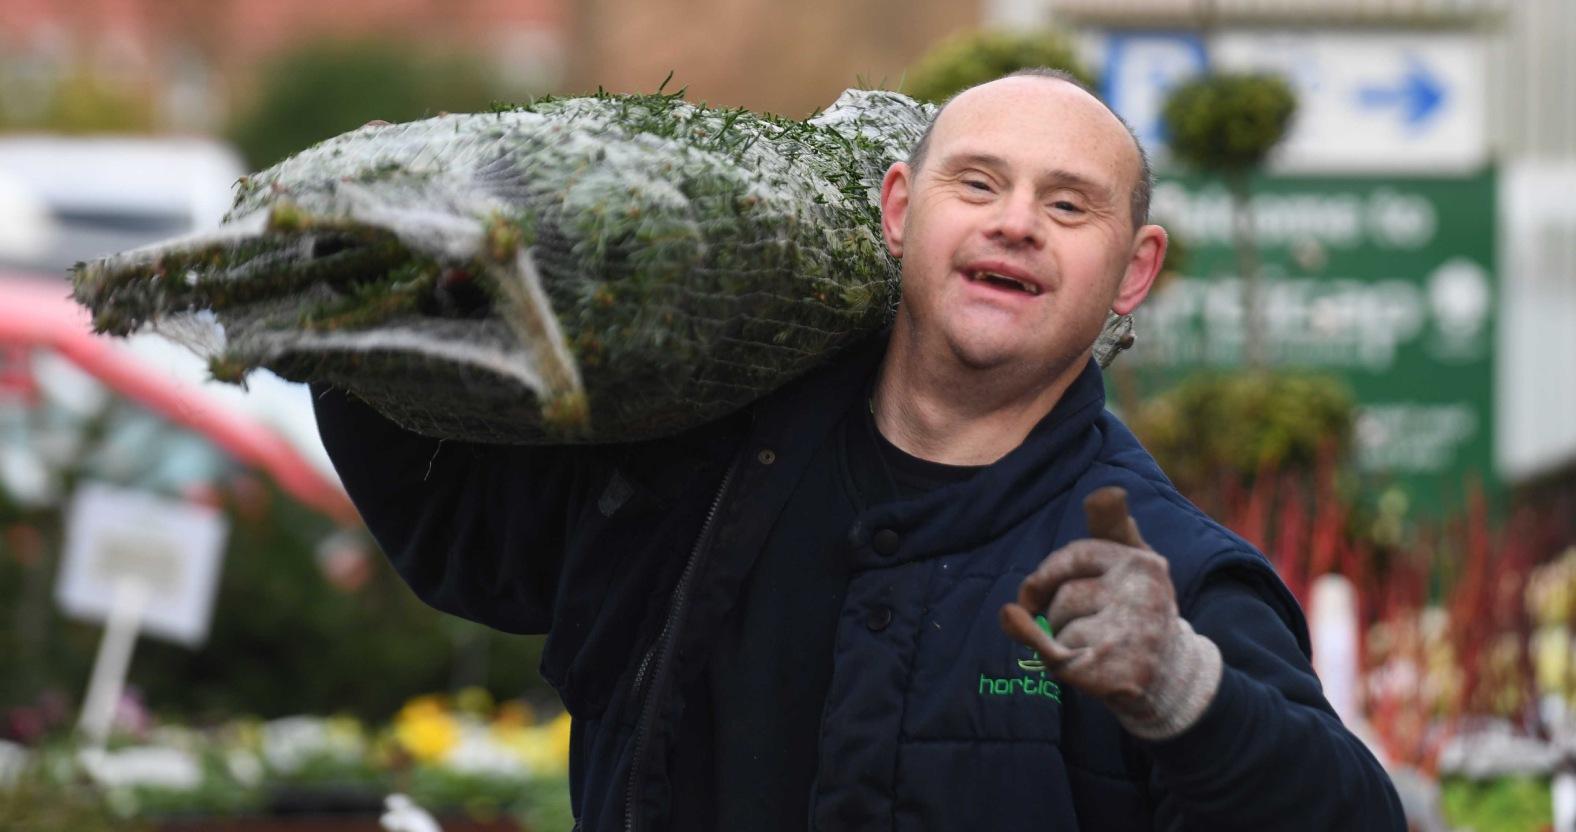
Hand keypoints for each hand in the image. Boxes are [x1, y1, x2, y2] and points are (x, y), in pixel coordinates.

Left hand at [999, 487, 1221, 739]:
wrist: (1170, 676)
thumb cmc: (1137, 608)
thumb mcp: (1131, 560)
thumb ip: (1111, 525)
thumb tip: (1106, 492)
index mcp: (1144, 564)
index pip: (1074, 555)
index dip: (1048, 574)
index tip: (1043, 590)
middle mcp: (1144, 598)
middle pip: (1062, 596)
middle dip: (1060, 614)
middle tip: (1093, 626)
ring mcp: (1133, 638)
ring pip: (1060, 630)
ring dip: (1064, 642)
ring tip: (1098, 647)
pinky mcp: (1118, 674)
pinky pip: (1057, 659)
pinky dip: (1051, 660)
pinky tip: (1065, 663)